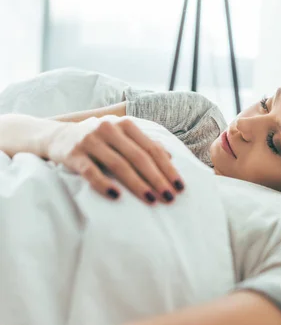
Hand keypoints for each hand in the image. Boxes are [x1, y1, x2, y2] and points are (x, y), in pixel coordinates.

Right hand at [46, 119, 183, 203]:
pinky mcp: (73, 154)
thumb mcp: (122, 136)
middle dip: (157, 179)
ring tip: (151, 200)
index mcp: (126, 124)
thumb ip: (145, 144)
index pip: (152, 148)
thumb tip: (171, 158)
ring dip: (137, 184)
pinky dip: (104, 184)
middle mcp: (109, 129)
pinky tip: (117, 196)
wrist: (57, 136)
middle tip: (170, 198)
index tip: (180, 186)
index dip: (168, 168)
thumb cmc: (99, 140)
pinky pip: (91, 172)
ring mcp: (90, 140)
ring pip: (118, 165)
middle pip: (139, 157)